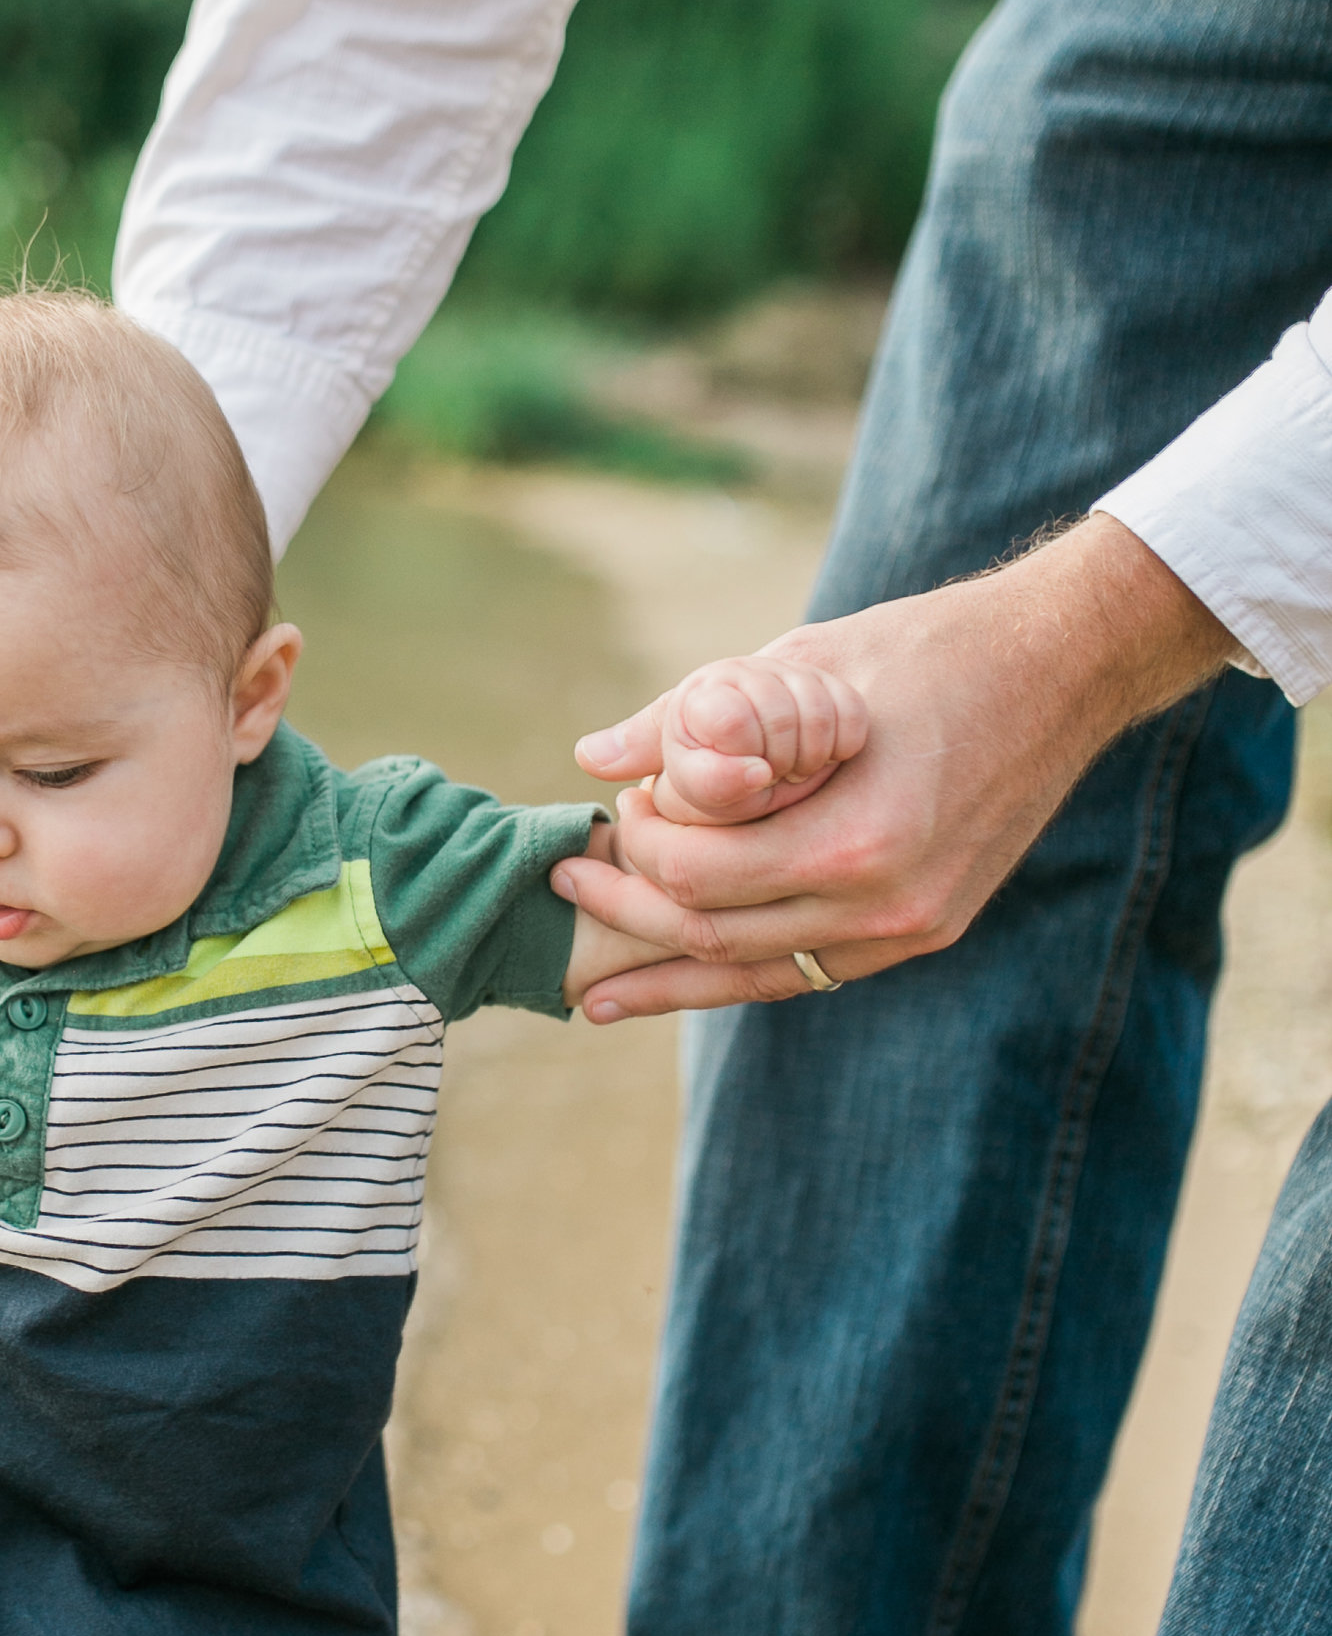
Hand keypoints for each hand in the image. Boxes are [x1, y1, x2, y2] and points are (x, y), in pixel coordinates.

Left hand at [550, 514, 1232, 1022]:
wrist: (1062, 671)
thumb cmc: (927, 651)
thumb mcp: (804, 667)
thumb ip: (692, 716)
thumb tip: (593, 754)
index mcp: (860, 840)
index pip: (701, 876)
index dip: (641, 843)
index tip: (623, 799)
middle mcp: (889, 906)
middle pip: (717, 935)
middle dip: (631, 905)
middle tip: (574, 869)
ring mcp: (911, 930)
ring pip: (756, 974)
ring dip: (668, 964)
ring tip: (593, 973)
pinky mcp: (921, 933)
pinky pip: (803, 970)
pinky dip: (732, 974)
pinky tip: (671, 985)